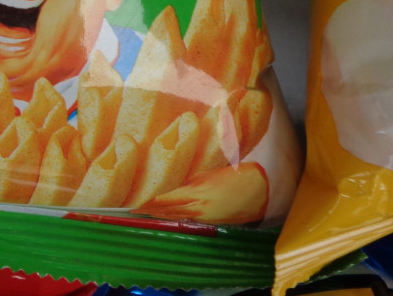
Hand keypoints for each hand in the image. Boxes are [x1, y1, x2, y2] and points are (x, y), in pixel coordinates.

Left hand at [136, 162, 267, 223]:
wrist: (259, 190)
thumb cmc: (236, 175)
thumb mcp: (210, 173)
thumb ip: (192, 179)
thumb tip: (176, 183)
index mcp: (197, 191)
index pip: (167, 198)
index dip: (151, 201)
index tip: (136, 201)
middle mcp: (198, 206)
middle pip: (168, 209)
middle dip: (151, 210)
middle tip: (133, 209)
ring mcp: (204, 215)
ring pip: (177, 215)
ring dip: (161, 214)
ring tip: (144, 213)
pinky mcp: (211, 219)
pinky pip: (189, 218)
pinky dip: (176, 215)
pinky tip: (167, 215)